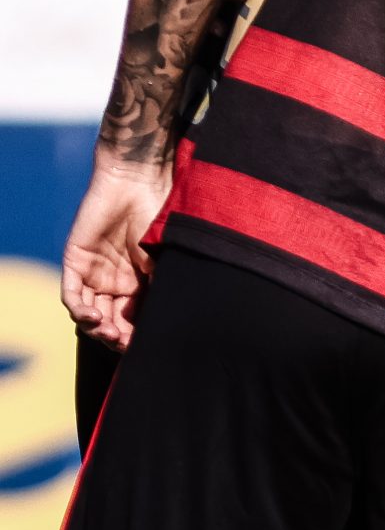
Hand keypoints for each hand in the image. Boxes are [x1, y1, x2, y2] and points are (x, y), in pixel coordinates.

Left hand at [62, 159, 169, 346]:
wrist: (138, 182)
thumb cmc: (160, 214)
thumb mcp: (166, 259)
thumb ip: (161, 287)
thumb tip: (167, 322)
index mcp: (140, 283)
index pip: (134, 319)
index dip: (137, 335)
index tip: (144, 347)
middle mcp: (115, 282)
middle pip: (111, 320)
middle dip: (117, 336)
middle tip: (126, 344)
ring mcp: (94, 273)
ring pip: (89, 313)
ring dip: (97, 328)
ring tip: (109, 333)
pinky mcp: (76, 262)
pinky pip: (72, 295)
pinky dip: (80, 310)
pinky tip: (94, 317)